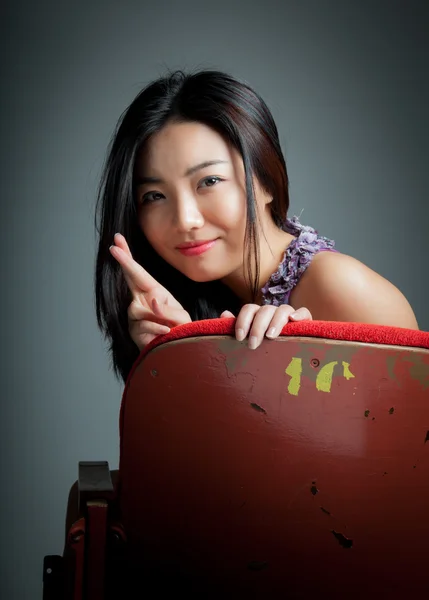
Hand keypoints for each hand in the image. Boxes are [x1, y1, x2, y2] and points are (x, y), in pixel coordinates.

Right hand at [109, 233, 191, 350]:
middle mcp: (141, 301)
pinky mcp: (133, 331)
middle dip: (124, 262)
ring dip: (155, 318)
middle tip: (114, 247)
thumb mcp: (180, 318)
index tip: (117, 242)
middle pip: (128, 279)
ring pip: (136, 310)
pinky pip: (142, 326)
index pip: (139, 272)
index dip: (127, 257)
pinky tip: (166, 332)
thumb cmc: (180, 331)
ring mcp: (135, 316)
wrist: (178, 350)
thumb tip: (152, 302)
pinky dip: (157, 330)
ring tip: (169, 326)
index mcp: (154, 292)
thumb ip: (168, 310)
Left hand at [220, 304, 311, 348]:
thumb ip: (237, 327)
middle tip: (253, 344)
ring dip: (276, 322)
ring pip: (283, 309)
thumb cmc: (262, 347)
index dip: (243, 321)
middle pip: (265, 310)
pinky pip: (304, 312)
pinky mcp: (304, 321)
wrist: (286, 359)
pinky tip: (293, 320)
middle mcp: (272, 312)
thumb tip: (225, 314)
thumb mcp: (247, 339)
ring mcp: (288, 315)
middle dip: (257, 327)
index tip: (239, 337)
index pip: (249, 309)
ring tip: (271, 336)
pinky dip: (299, 314)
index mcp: (257, 314)